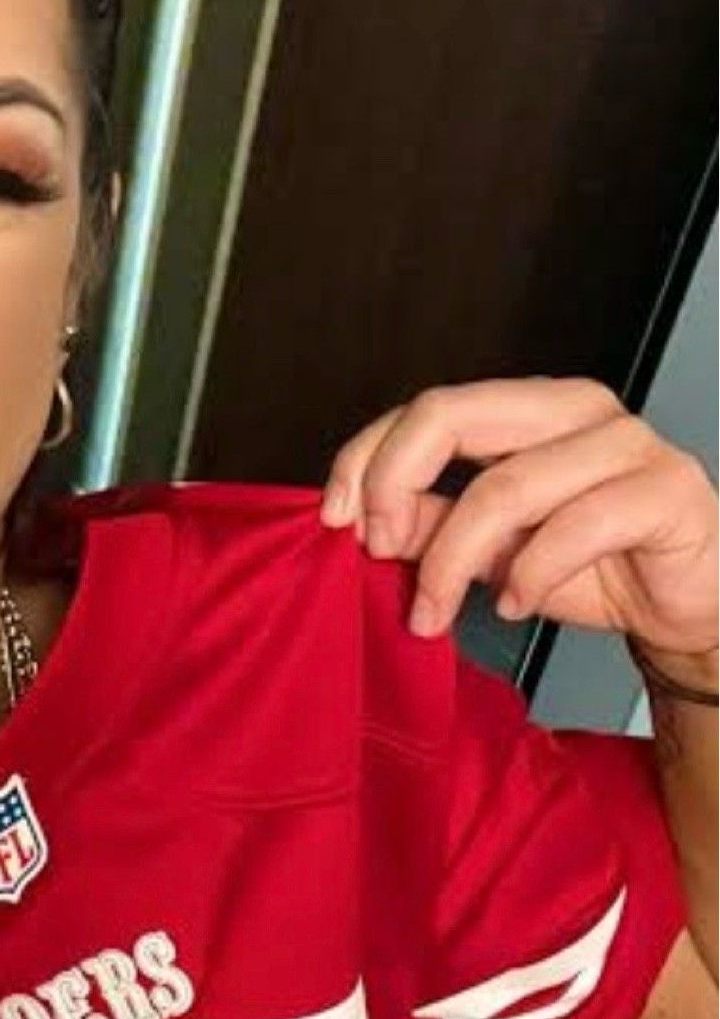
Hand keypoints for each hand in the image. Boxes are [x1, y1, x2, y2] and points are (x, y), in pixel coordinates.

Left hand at [320, 378, 718, 661]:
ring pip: (505, 486)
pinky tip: (513, 604)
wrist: (687, 606)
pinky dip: (528, 575)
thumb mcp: (489, 549)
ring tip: (436, 610)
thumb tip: (360, 522)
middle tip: (376, 552)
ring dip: (452, 561)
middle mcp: (574, 409)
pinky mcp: (667, 490)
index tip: (334, 520)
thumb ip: (429, 526)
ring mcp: (626, 443)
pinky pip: (576, 527)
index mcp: (527, 409)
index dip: (367, 458)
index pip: (425, 407)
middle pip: (450, 416)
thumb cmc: (592, 566)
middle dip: (394, 487)